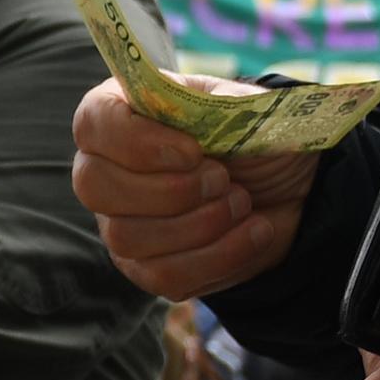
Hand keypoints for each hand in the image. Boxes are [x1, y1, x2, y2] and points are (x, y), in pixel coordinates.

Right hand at [71, 76, 309, 301]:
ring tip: (242, 202)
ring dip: (200, 223)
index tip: (194, 151)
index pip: (93, 124)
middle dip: (170, 189)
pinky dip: (219, 255)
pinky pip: (163, 274)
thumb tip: (193, 119)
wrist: (286, 189)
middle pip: (94, 186)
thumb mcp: (243, 108)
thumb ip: (217, 105)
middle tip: (222, 179)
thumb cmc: (252, 140)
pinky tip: (253, 231)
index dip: (138, 142)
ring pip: (127, 237)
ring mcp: (118, 222)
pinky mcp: (144, 267)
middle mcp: (105, 167)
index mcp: (121, 112)